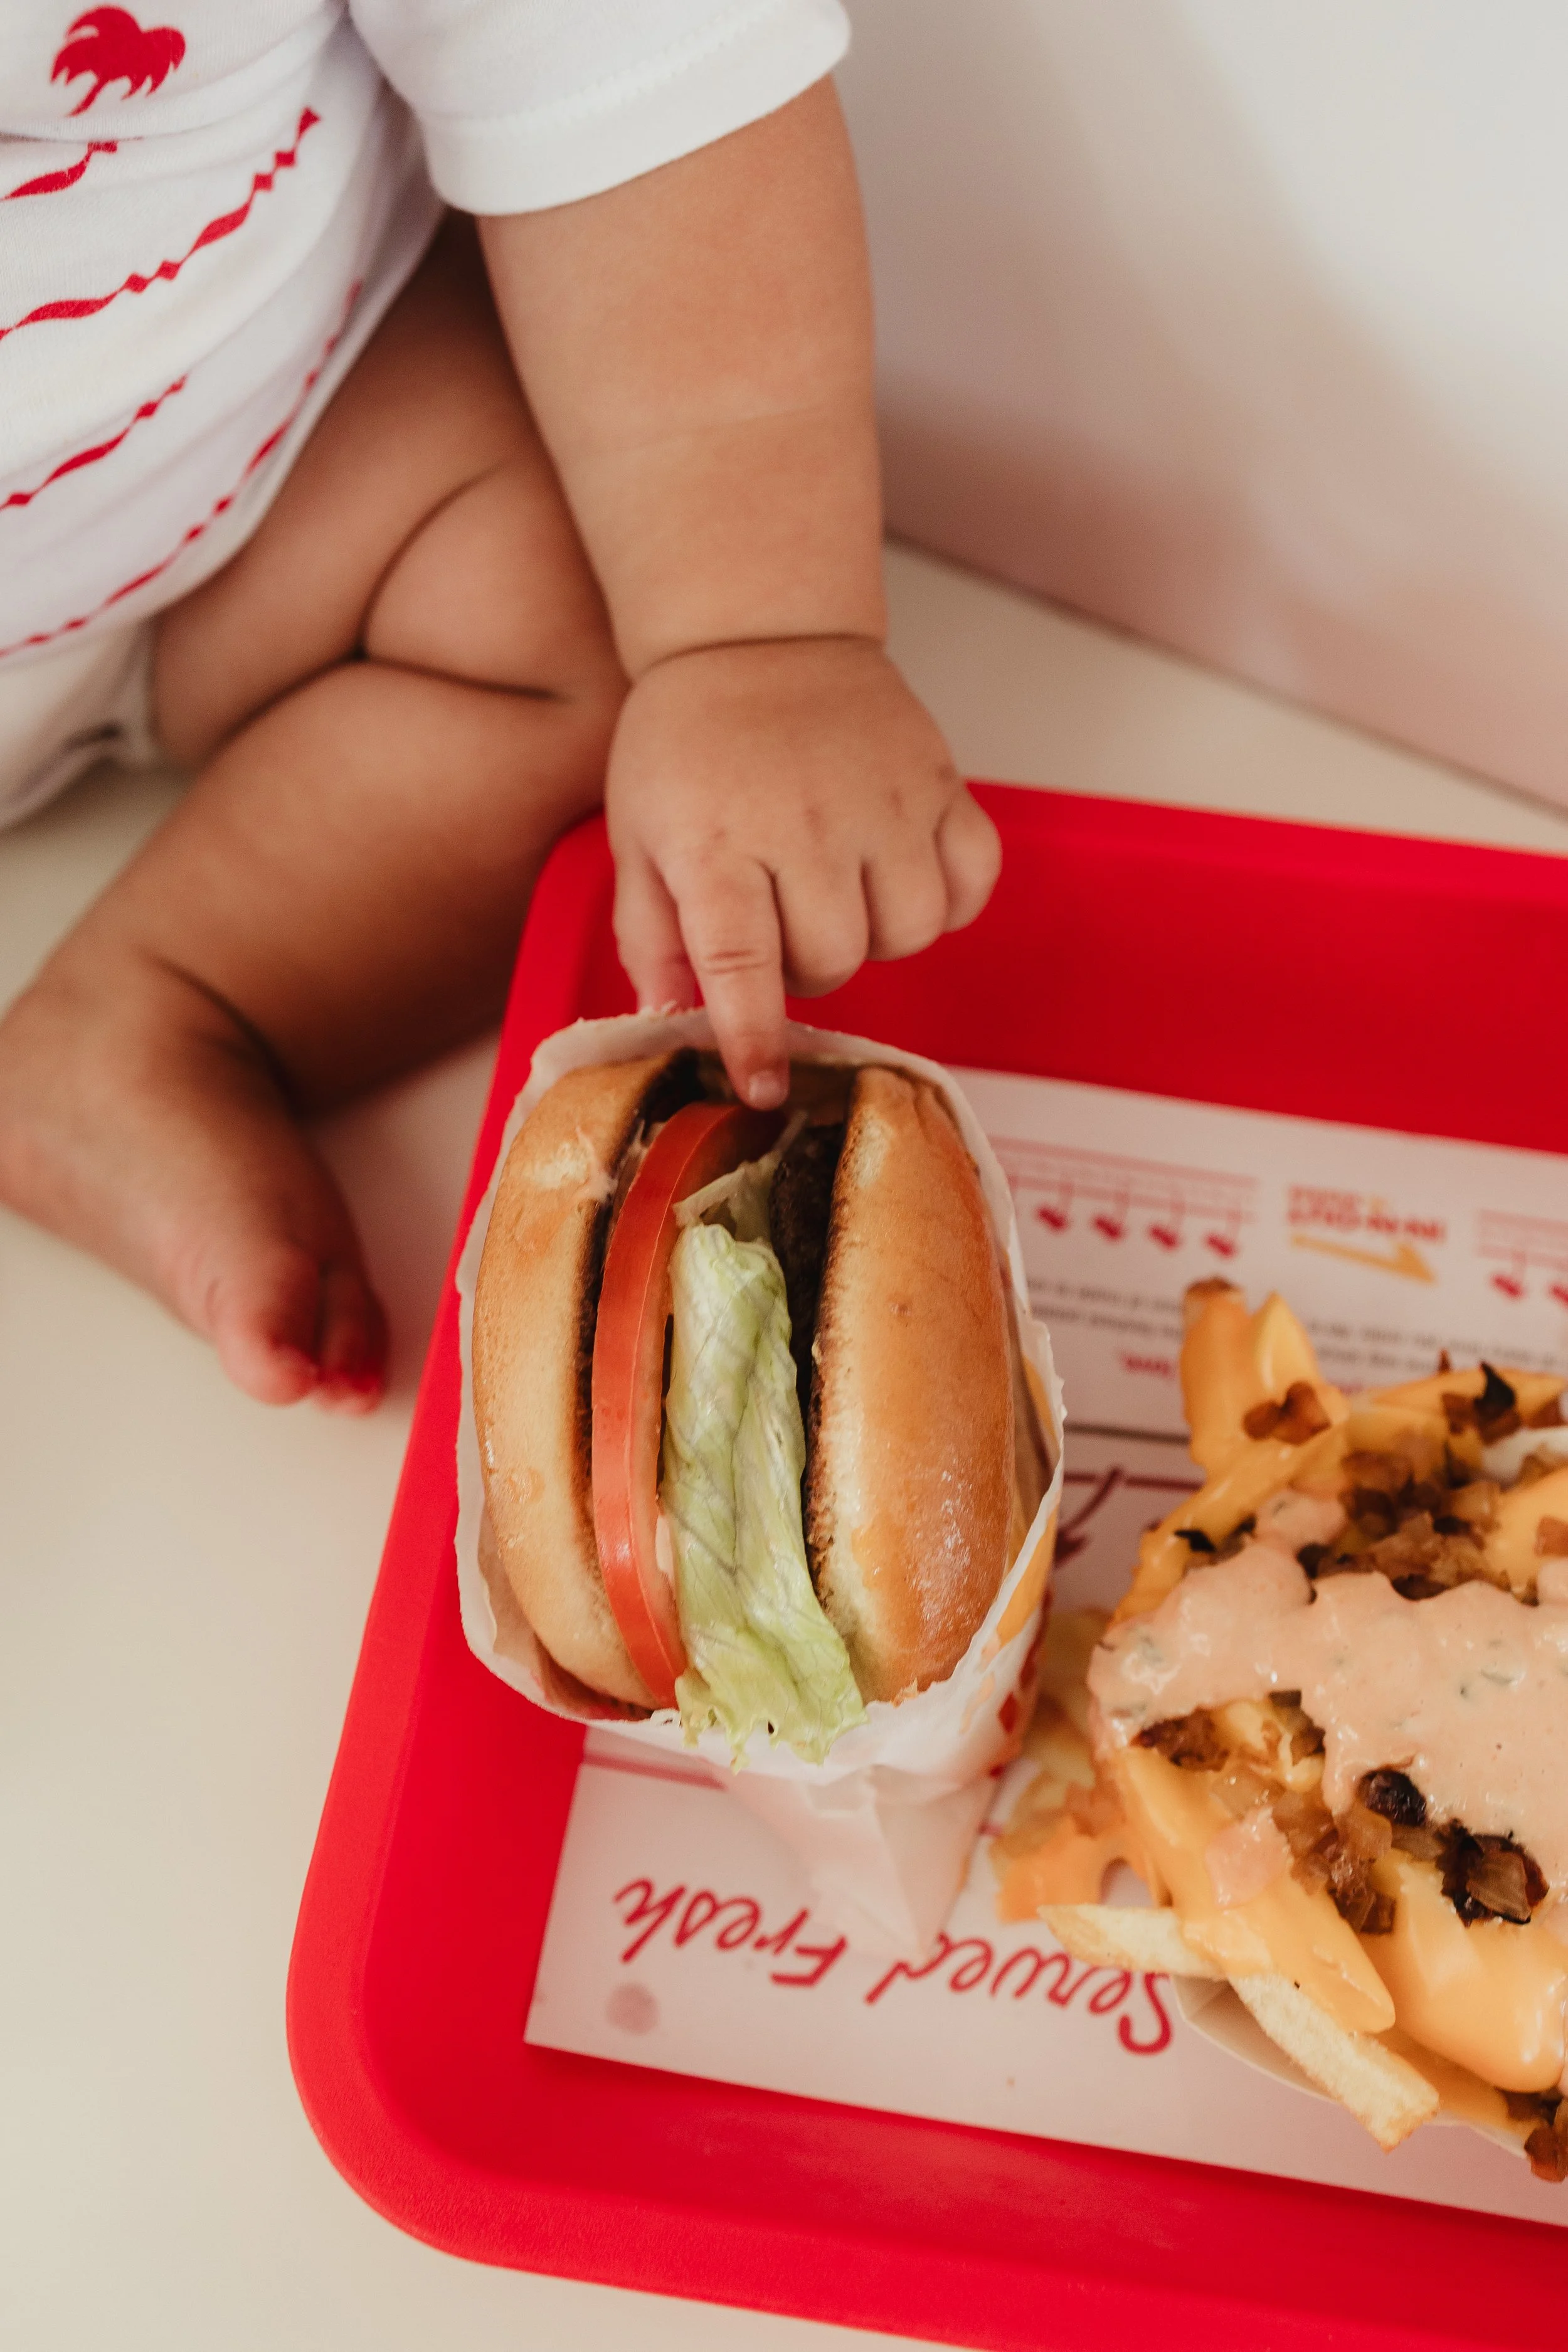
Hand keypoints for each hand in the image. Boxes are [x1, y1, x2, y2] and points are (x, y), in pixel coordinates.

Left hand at [605, 637, 1001, 1105]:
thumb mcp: (636, 835)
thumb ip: (650, 933)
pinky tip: (897, 879)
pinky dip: (944, 901)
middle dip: (805, 970)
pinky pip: (971, 882)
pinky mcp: (940, 780)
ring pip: (906, 932)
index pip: (744, 966)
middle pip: (834, 959)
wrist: (756, 632)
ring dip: (873, 939)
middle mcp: (806, 825)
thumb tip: (668, 1019)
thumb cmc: (687, 741)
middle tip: (780, 926)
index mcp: (719, 842)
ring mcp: (884, 800)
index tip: (763, 1088)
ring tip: (837, 899)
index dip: (756, 1040)